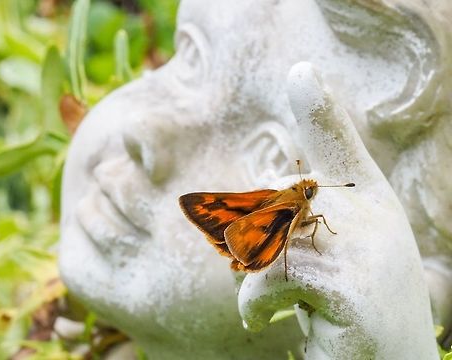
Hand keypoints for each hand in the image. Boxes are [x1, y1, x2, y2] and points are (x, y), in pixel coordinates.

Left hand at [237, 62, 437, 358]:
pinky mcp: (350, 286)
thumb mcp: (323, 260)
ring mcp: (366, 248)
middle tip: (263, 277)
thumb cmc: (344, 315)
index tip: (300, 72)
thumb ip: (298, 222)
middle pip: (272, 196)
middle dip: (250, 236)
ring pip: (266, 234)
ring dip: (252, 274)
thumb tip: (258, 195)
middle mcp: (371, 216)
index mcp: (366, 206)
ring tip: (273, 301)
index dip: (319, 110)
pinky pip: (267, 275)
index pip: (339, 147)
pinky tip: (267, 322)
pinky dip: (253, 304)